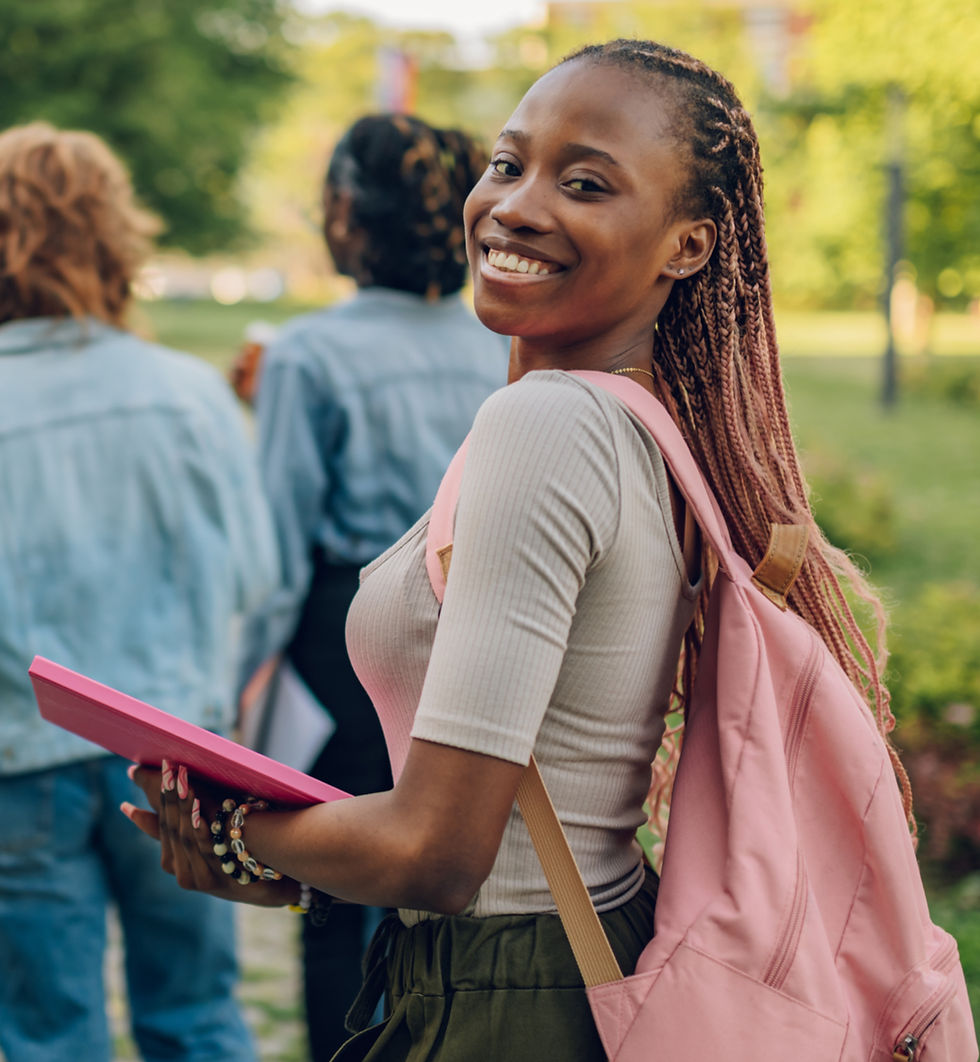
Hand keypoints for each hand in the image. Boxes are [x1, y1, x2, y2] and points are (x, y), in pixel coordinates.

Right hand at [122, 760, 297, 907]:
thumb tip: (177, 789)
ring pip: (184, 837)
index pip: (158, 826)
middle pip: (170, 829)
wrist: (270, 884)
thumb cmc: (240, 855)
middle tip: (167, 769)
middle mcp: (181, 870)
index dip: (149, 803)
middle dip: (168, 796)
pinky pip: (205, 849)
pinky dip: (199, 829)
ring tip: (181, 781)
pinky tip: (198, 811)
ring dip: (182, 807)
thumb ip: (191, 817)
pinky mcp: (216, 879)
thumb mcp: (211, 836)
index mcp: (175, 859)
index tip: (135, 779)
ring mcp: (197, 877)